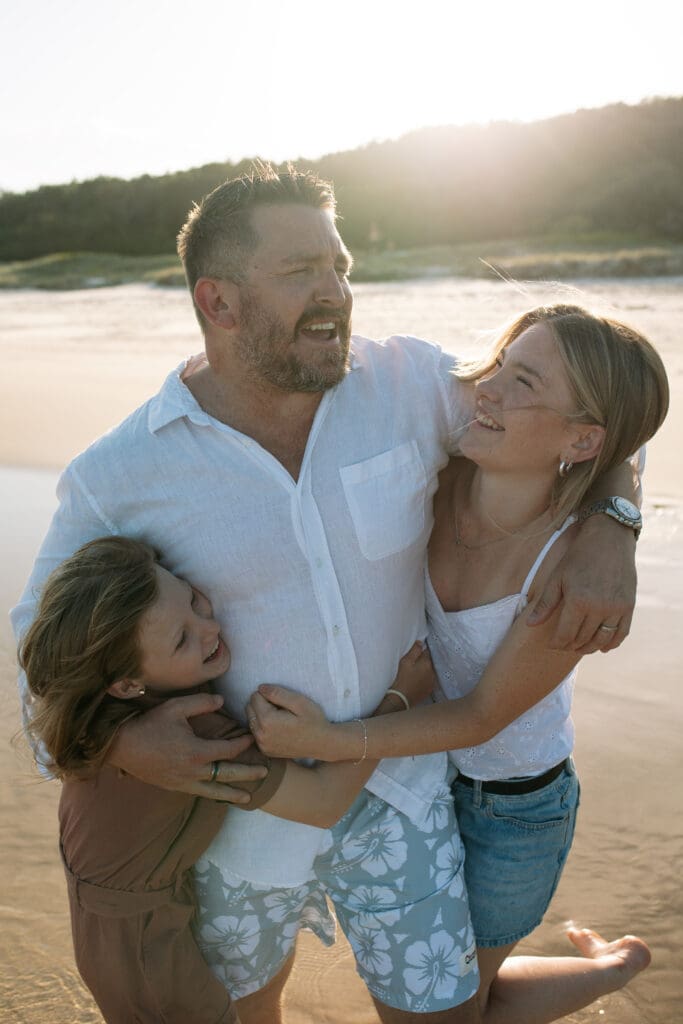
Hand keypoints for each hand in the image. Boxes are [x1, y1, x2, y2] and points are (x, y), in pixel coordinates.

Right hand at [108, 692, 266, 801]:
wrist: (123, 746)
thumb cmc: (150, 724)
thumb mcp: (176, 707)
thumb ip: (202, 703)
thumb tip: (223, 701)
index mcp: (197, 751)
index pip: (228, 750)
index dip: (243, 744)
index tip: (252, 738)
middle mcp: (194, 771)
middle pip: (228, 774)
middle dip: (248, 773)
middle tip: (266, 773)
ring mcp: (184, 782)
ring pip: (215, 790)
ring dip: (233, 793)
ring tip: (250, 798)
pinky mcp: (174, 787)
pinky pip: (199, 793)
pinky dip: (213, 795)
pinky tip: (221, 797)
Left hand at [247, 687, 331, 759]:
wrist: (323, 744)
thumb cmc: (313, 721)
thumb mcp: (299, 702)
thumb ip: (277, 693)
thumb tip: (260, 688)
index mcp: (267, 721)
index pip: (255, 696)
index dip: (268, 694)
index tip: (283, 700)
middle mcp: (260, 735)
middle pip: (249, 708)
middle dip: (262, 704)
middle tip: (282, 708)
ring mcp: (262, 745)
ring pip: (251, 720)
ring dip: (261, 715)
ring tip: (280, 718)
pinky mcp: (265, 751)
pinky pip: (256, 733)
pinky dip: (264, 727)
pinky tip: (279, 728)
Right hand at [378, 641, 435, 713]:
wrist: (399, 698)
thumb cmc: (401, 678)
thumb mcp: (405, 661)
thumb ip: (414, 651)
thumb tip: (421, 642)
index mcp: (427, 663)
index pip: (426, 652)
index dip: (420, 651)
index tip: (414, 652)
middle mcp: (432, 673)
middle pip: (428, 662)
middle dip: (423, 661)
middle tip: (413, 663)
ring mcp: (431, 683)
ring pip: (429, 672)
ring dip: (424, 670)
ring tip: (414, 672)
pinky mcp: (428, 690)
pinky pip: (428, 681)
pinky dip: (424, 679)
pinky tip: (416, 680)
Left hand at [527, 518, 636, 652]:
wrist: (609, 537)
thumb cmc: (578, 556)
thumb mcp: (557, 577)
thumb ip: (545, 603)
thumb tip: (530, 625)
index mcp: (578, 601)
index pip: (565, 634)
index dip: (557, 643)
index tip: (552, 645)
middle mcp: (599, 608)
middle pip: (583, 638)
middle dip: (571, 645)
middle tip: (565, 645)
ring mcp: (616, 608)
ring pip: (602, 639)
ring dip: (590, 648)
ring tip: (581, 648)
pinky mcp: (629, 606)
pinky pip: (622, 633)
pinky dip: (612, 643)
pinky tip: (603, 647)